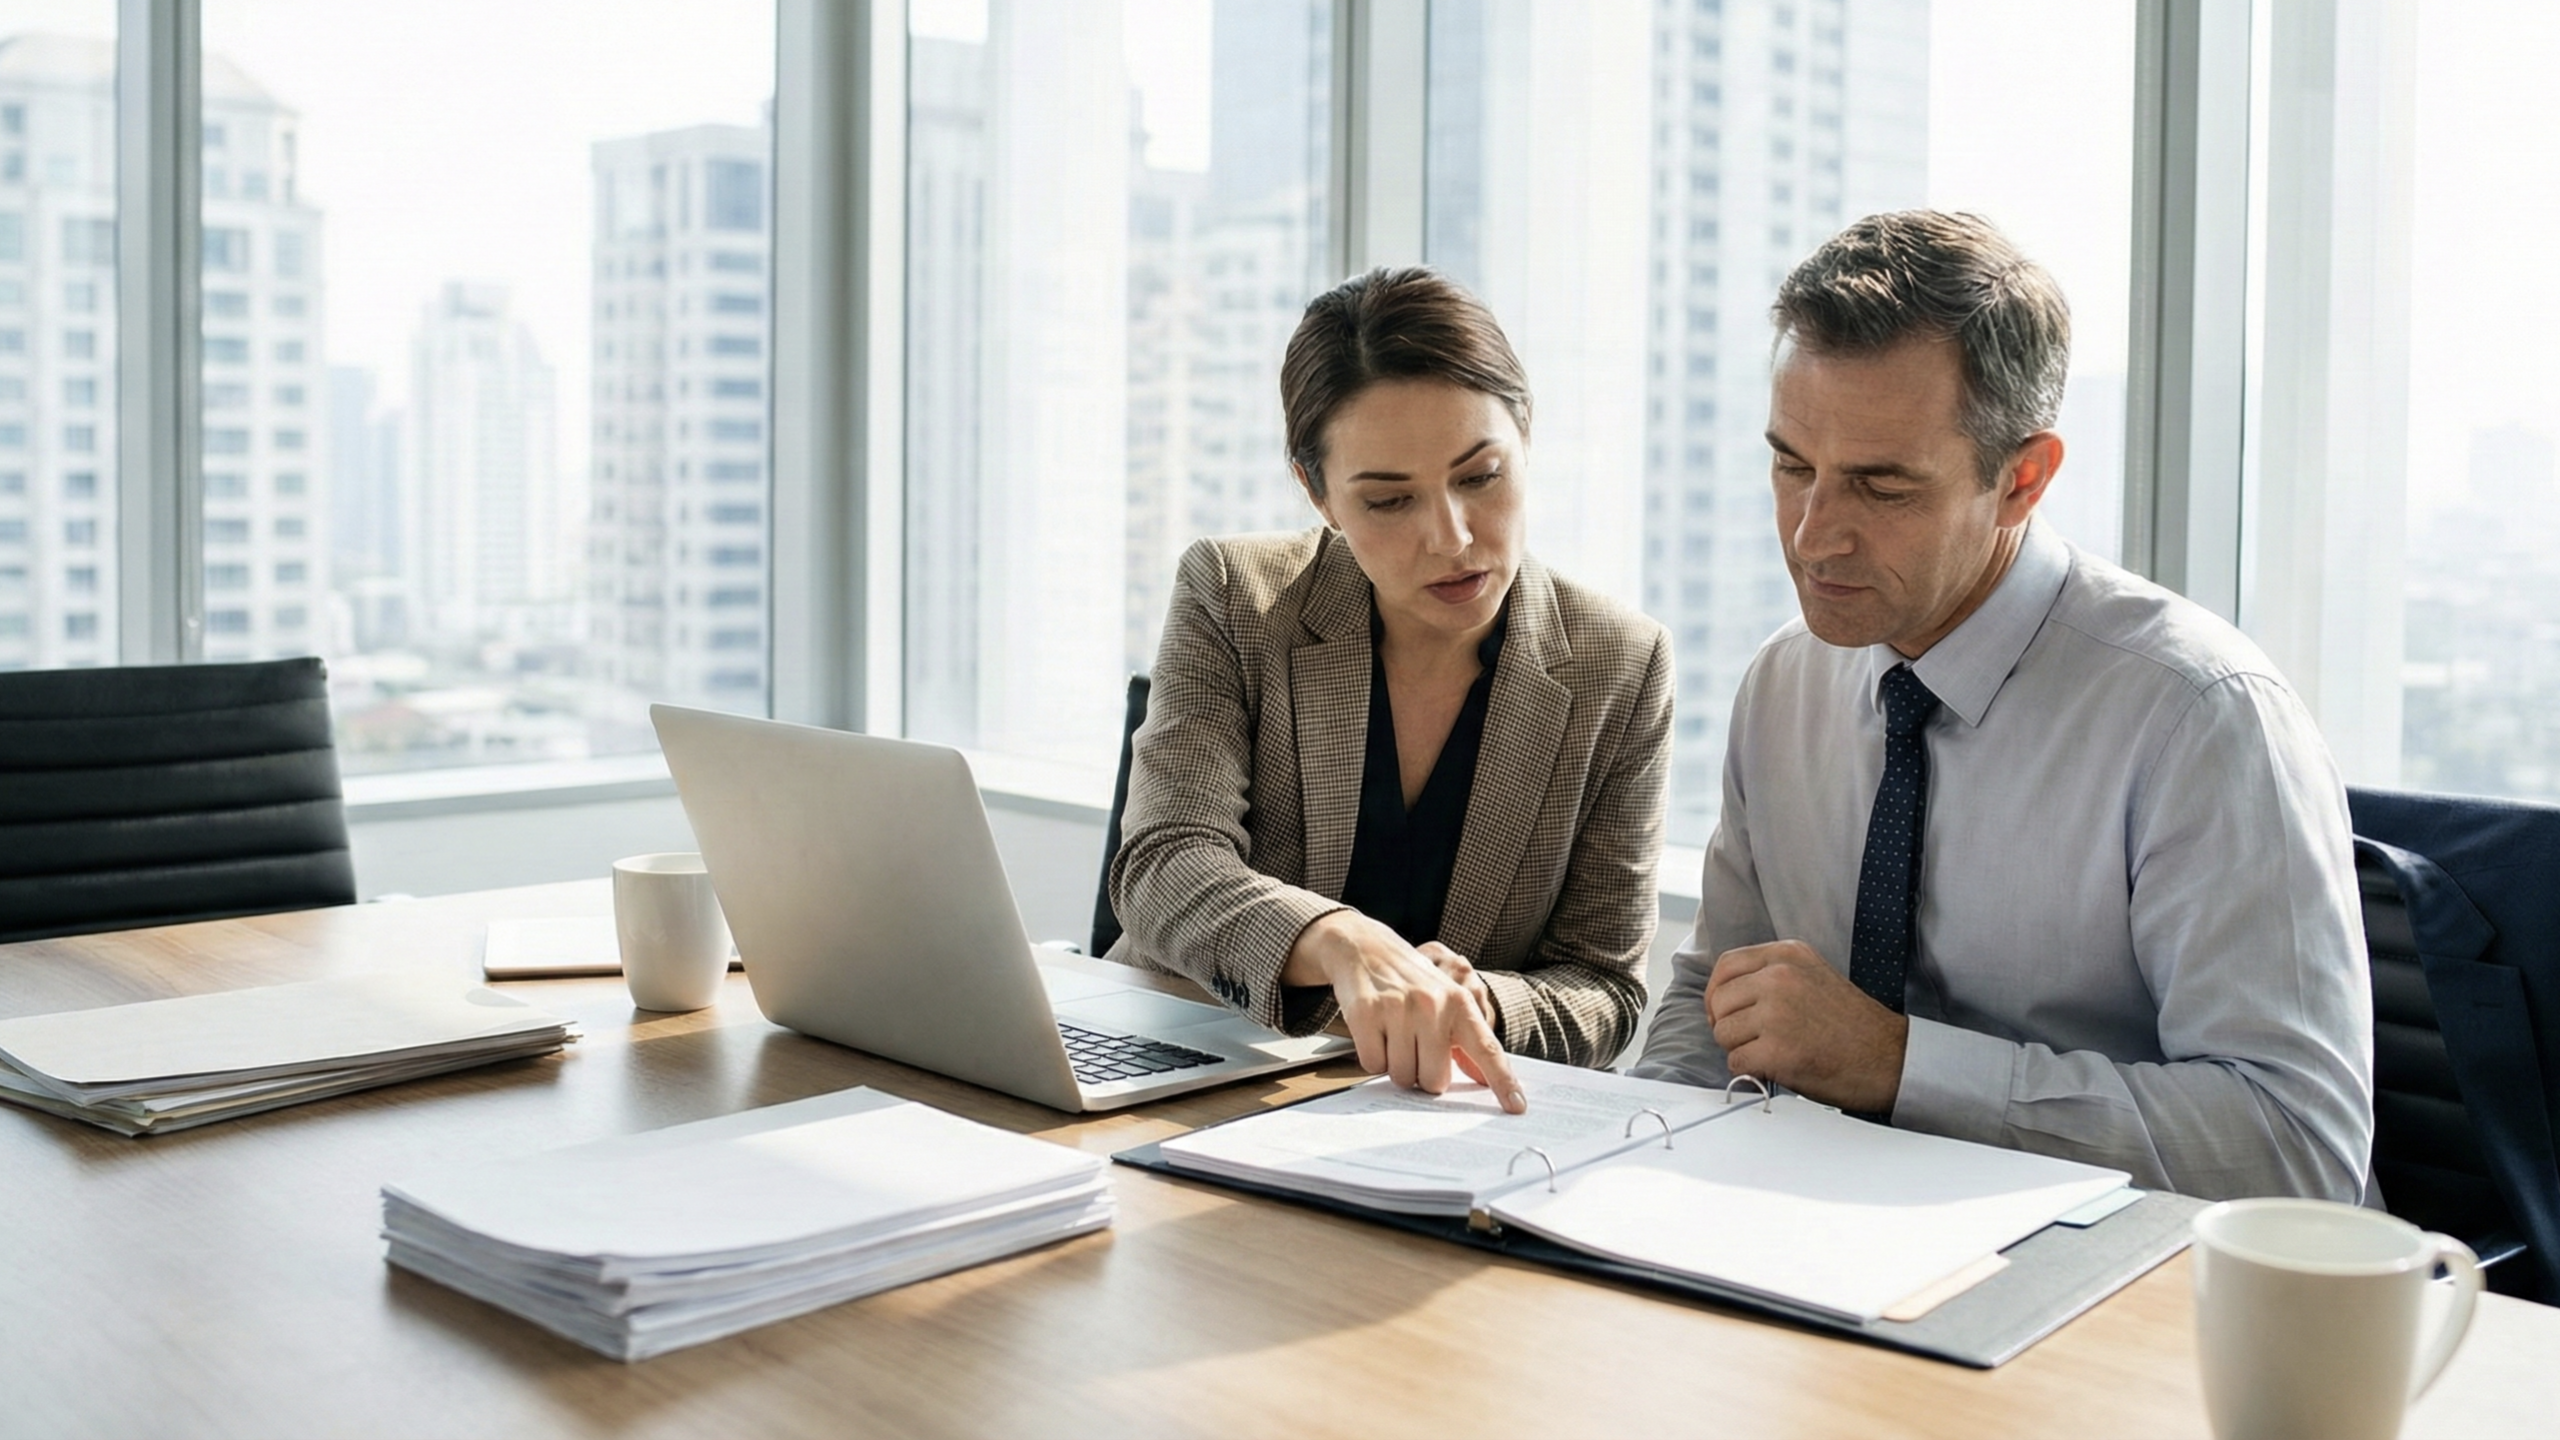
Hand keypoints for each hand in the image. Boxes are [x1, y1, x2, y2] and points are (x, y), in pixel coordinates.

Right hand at [1284, 912, 1525, 1111]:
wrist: (1366, 948)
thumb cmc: (1411, 981)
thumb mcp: (1446, 1002)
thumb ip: (1466, 1041)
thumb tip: (1483, 1080)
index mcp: (1460, 1003)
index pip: (1487, 1049)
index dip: (1503, 1081)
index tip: (1516, 1106)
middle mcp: (1432, 1005)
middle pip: (1434, 1080)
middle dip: (1422, 1074)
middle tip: (1415, 1047)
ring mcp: (1399, 1009)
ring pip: (1402, 1076)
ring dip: (1396, 1065)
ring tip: (1393, 1034)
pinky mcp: (1367, 1013)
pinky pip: (1373, 1064)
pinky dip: (1373, 1057)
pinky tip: (1374, 1031)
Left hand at [1705, 941, 1907, 1114]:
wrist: (1890, 1058)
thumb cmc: (1853, 1025)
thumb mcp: (1813, 976)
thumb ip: (1771, 974)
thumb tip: (1723, 994)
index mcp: (1788, 954)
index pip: (1726, 966)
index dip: (1717, 993)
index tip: (1724, 1011)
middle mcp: (1780, 977)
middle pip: (1719, 1001)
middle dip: (1728, 1025)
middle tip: (1753, 1039)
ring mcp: (1778, 1013)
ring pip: (1723, 1032)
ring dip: (1740, 1049)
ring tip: (1771, 1052)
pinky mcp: (1778, 1050)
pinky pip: (1736, 1061)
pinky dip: (1750, 1070)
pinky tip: (1775, 1067)